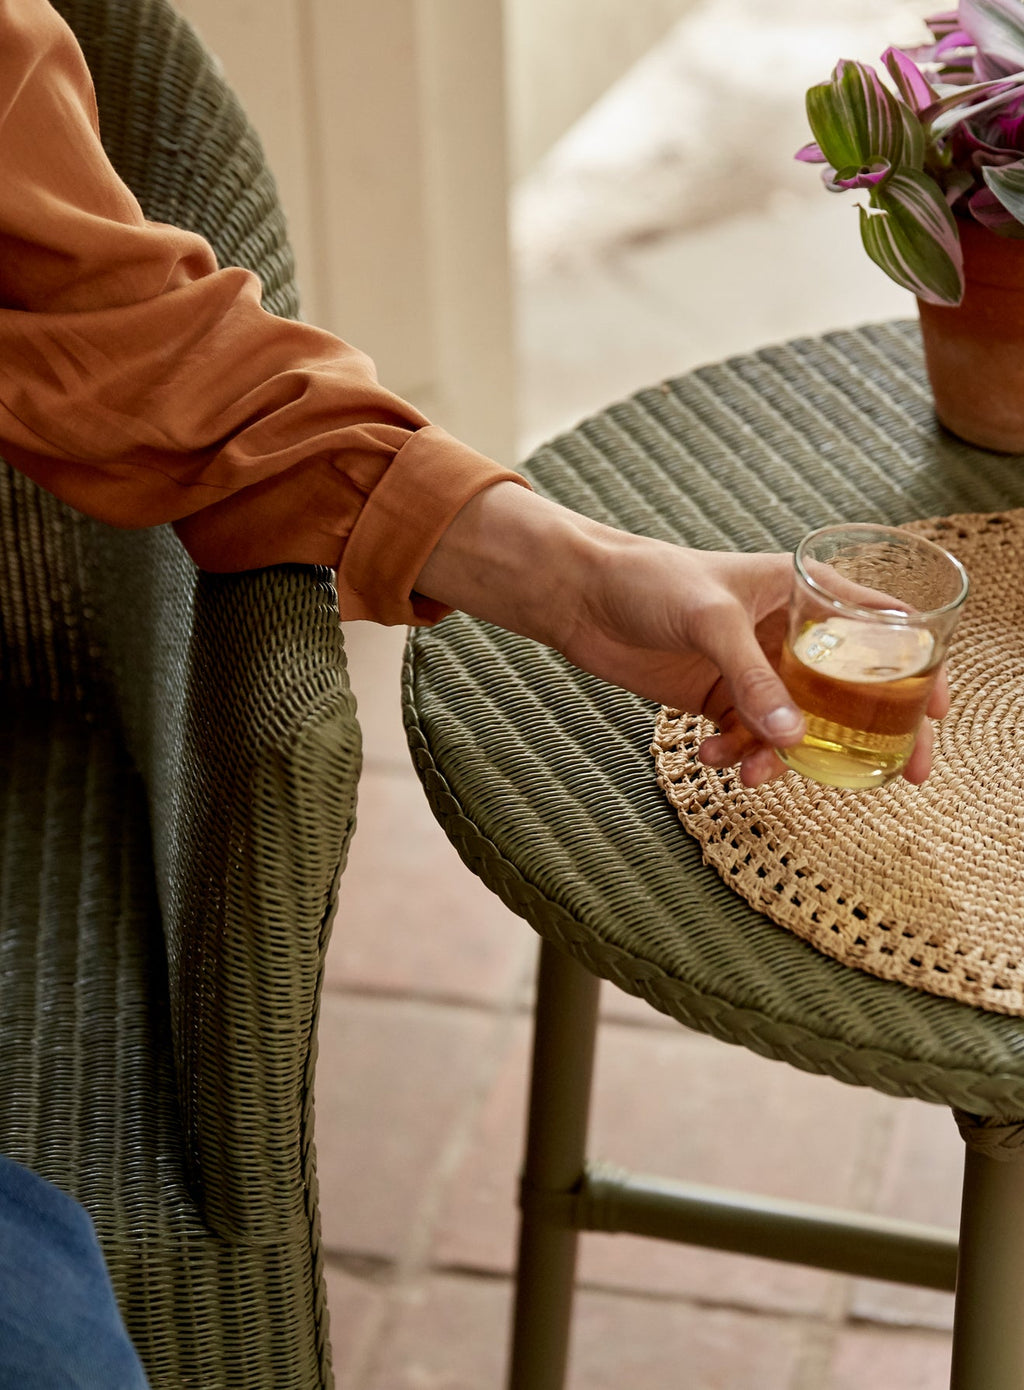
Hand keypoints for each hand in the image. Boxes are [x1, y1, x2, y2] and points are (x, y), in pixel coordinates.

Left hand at [415, 484, 942, 786]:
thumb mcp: (711, 622)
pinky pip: (748, 737)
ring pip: (796, 723)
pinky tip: (709, 756)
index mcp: (803, 591)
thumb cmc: (649, 581)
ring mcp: (753, 668)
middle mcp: (788, 632)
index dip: (919, 666)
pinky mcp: (717, 697)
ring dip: (784, 755)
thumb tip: (796, 740)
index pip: (882, 625)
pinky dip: (738, 755)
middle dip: (869, 733)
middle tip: (896, 776)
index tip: (938, 712)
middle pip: (850, 688)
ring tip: (754, 772)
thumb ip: (753, 680)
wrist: (580, 596)